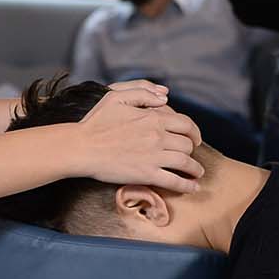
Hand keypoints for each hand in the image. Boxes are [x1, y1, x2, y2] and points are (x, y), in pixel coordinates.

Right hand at [78, 83, 204, 190]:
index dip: (194, 131)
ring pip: (186, 162)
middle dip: (192, 149)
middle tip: (191, 154)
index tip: (194, 137)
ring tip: (197, 173)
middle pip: (187, 143)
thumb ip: (142, 91)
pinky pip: (174, 181)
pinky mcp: (146, 174)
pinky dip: (187, 185)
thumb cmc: (96, 122)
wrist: (82, 148)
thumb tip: (165, 96)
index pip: (185, 123)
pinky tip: (192, 188)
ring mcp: (154, 156)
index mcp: (152, 117)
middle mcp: (157, 136)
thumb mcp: (115, 96)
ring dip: (195, 169)